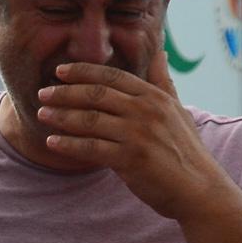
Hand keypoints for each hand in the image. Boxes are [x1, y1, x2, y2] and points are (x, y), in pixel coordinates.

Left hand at [33, 60, 223, 219]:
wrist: (199, 190)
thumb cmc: (186, 151)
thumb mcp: (178, 110)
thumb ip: (163, 81)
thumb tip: (159, 52)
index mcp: (154, 96)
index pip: (112, 76)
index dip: (84, 72)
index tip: (61, 71)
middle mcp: (145, 111)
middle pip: (96, 94)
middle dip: (66, 92)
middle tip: (43, 92)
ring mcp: (138, 134)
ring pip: (90, 119)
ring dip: (62, 116)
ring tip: (42, 114)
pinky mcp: (131, 159)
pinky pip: (91, 148)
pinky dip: (69, 145)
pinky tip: (52, 142)